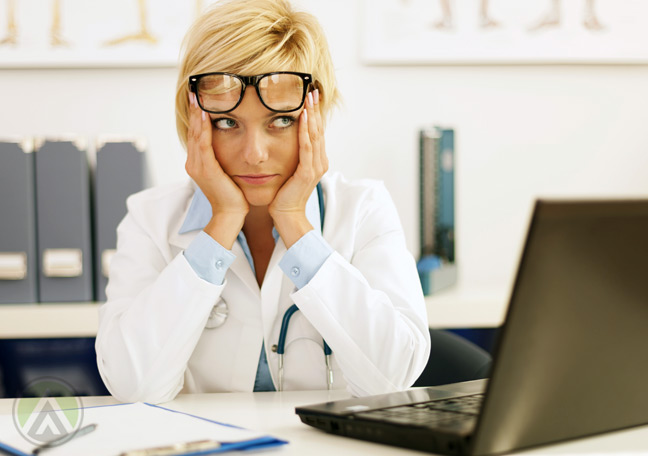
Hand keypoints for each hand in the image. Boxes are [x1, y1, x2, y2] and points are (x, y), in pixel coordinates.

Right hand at [185, 92, 247, 247]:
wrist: (231, 215)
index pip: (196, 133)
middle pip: (192, 130)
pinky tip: (206, 113)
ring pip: (196, 134)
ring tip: (198, 95)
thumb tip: (232, 143)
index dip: (196, 115)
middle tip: (194, 88)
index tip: (199, 96)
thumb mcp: (226, 172)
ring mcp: (197, 166)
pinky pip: (203, 143)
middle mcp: (194, 163)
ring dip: (197, 113)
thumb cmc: (234, 195)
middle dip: (193, 109)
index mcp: (198, 163)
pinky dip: (204, 127)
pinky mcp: (206, 169)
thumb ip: (224, 158)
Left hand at [269, 89, 327, 247]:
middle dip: (315, 109)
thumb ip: (292, 155)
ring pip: (314, 135)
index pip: (316, 131)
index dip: (314, 113)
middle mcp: (320, 161)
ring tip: (308, 98)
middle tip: (311, 89)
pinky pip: (306, 148)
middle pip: (318, 129)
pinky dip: (305, 131)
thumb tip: (284, 139)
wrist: (286, 215)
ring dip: (311, 115)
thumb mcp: (289, 169)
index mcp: (316, 160)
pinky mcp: (307, 173)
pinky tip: (302, 118)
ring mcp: (315, 167)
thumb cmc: (284, 194)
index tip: (309, 95)